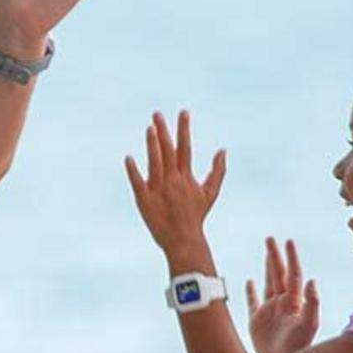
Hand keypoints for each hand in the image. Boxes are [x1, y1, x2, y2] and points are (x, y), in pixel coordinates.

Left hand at [122, 109, 226, 262]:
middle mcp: (172, 181)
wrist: (183, 240)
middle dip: (163, 131)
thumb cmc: (196, 216)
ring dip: (152, 146)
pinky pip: (138, 183)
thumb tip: (223, 150)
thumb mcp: (210, 193)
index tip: (183, 112)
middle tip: (157, 114)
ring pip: (155, 164)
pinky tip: (128, 158)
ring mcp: (158, 190)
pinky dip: (133, 172)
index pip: (185, 148)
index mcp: (186, 177)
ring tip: (149, 129)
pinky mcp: (145, 201)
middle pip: (168, 152)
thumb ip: (218, 171)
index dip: (184, 129)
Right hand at [245, 236, 320, 352]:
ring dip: (267, 267)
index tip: (288, 241)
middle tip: (271, 239)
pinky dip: (250, 291)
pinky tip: (250, 281)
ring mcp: (269, 312)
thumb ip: (312, 303)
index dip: (291, 257)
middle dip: (275, 256)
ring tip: (267, 251)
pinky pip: (253, 302)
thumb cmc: (299, 348)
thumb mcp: (309, 325)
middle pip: (278, 274)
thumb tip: (313, 280)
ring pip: (268, 283)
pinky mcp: (257, 322)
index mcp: (294, 302)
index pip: (293, 274)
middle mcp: (283, 304)